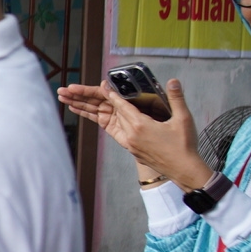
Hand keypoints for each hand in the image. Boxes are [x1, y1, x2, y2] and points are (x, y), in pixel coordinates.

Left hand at [60, 80, 210, 189]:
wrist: (183, 170)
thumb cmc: (184, 146)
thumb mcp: (183, 120)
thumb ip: (176, 98)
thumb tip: (174, 81)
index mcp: (141, 126)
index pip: (121, 105)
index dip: (111, 93)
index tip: (100, 84)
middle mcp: (130, 134)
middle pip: (106, 111)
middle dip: (85, 99)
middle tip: (66, 90)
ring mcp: (128, 142)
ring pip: (104, 120)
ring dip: (85, 109)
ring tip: (67, 102)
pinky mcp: (130, 147)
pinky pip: (111, 129)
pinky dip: (98, 120)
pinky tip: (88, 113)